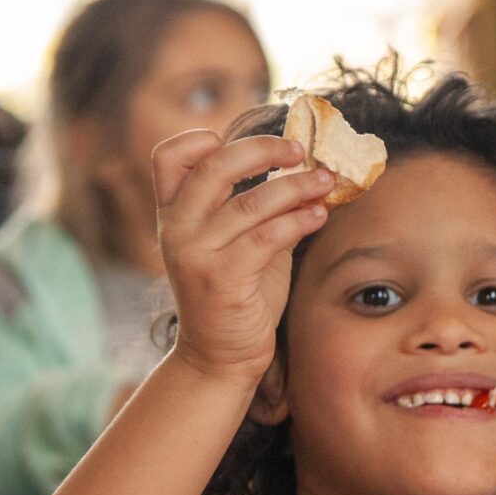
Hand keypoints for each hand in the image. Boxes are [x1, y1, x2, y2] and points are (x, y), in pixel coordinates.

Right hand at [150, 127, 334, 383]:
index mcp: (173, 214)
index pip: (169, 157)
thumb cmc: (236, 293)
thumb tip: (303, 164)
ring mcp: (195, 254)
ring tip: (326, 181)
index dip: (200, 138)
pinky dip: (298, 220)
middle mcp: (177, 230)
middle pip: (213, 167)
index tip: (244, 141)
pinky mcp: (222, 280)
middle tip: (299, 150)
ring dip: (296, 186)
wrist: (220, 356)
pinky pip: (267, 237)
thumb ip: (253, 204)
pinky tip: (319, 215)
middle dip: (263, 150)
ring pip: (250, 203)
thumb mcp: (234, 241)